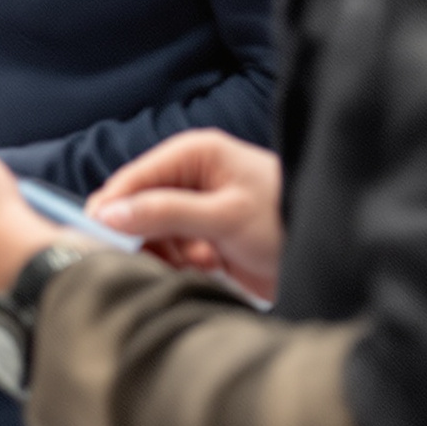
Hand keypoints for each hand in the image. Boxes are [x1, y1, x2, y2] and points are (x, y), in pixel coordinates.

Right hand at [87, 129, 284, 301]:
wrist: (335, 253)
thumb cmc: (286, 220)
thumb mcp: (226, 216)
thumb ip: (165, 212)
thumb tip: (108, 215)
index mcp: (192, 156)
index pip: (132, 180)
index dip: (110, 209)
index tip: (91, 241)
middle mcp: (189, 179)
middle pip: (137, 209)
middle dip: (142, 238)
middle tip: (151, 263)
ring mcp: (197, 211)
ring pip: (153, 236)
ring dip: (165, 256)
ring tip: (196, 265)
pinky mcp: (206, 240)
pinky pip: (173, 254)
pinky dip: (183, 267)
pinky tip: (210, 269)